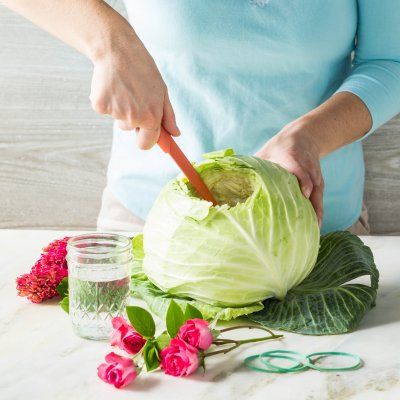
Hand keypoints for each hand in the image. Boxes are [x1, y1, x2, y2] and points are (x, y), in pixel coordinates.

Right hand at [89, 31, 179, 149]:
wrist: (117, 49)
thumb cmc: (142, 69)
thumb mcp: (161, 91)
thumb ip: (168, 116)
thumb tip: (175, 134)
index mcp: (151, 117)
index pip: (146, 144)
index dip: (145, 139)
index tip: (143, 133)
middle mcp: (133, 117)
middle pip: (129, 130)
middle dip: (132, 121)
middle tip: (133, 97)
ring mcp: (115, 112)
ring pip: (117, 119)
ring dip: (120, 108)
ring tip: (123, 87)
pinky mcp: (100, 105)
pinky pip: (104, 110)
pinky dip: (106, 100)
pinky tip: (111, 85)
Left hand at [255, 120, 323, 226]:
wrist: (305, 137)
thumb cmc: (279, 148)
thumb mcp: (265, 153)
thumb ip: (252, 168)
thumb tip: (230, 184)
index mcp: (292, 159)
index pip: (300, 169)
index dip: (303, 180)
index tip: (303, 193)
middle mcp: (307, 170)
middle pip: (312, 188)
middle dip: (309, 206)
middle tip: (304, 226)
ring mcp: (315, 178)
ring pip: (317, 198)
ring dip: (315, 216)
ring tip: (309, 234)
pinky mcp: (319, 185)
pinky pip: (319, 202)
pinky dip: (317, 216)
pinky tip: (311, 231)